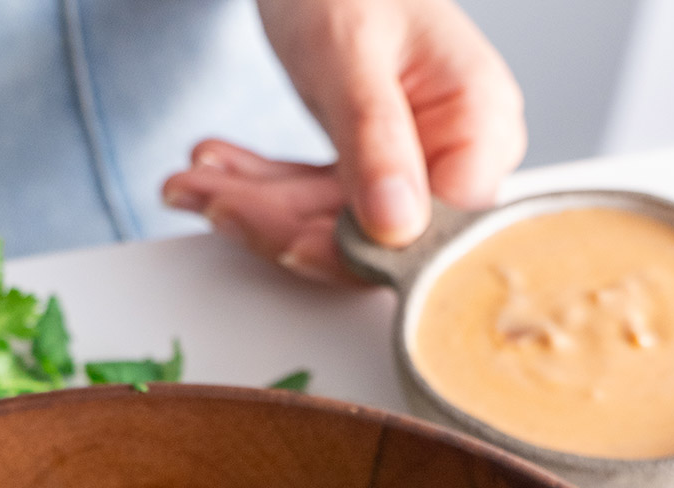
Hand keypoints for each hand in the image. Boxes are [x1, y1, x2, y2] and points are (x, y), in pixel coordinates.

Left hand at [162, 0, 524, 281]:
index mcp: (479, 125)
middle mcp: (455, 156)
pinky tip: (216, 169)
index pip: (433, 231)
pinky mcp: (372, 174)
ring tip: (193, 182)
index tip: (291, 243)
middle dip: (280, 224)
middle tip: (211, 199)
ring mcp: (415, 168)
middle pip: (371, 238)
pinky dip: (260, 190)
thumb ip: (376, 140)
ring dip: (254, 208)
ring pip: (330, 228)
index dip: (361, 251)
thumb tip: (396, 227)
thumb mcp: (351, 51)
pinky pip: (313, 205)